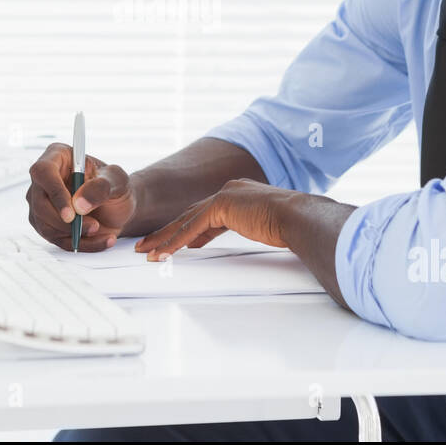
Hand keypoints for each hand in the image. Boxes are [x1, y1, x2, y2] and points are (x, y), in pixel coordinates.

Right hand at [26, 142, 134, 251]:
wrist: (117, 206)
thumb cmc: (114, 185)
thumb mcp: (117, 180)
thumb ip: (102, 187)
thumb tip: (79, 204)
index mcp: (57, 157)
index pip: (43, 172)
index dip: (55, 193)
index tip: (72, 212)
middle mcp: (44, 180)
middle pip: (40, 204)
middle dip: (66, 221)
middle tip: (93, 226)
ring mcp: (40, 204)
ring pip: (46, 226)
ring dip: (76, 234)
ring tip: (102, 230)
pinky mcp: (46, 225)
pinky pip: (57, 240)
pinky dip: (82, 244)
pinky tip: (103, 240)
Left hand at [134, 178, 288, 260]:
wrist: (298, 217)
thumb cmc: (289, 225)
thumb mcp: (263, 226)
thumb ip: (247, 227)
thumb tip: (241, 236)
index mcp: (238, 194)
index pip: (205, 214)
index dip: (186, 230)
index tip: (172, 243)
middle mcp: (228, 191)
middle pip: (190, 215)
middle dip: (167, 232)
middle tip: (148, 245)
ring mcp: (224, 196)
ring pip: (185, 221)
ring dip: (164, 238)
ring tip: (147, 252)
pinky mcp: (221, 205)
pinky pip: (191, 229)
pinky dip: (175, 243)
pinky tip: (163, 254)